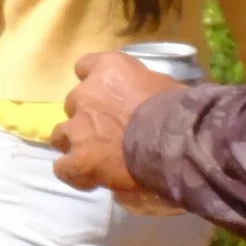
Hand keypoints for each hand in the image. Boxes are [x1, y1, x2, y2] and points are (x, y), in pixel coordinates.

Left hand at [52, 50, 178, 197]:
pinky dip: (74, 173)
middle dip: (89, 116)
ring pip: (61, 134)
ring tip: (96, 157)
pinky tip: (89, 179)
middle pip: (75, 103)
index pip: (86, 66)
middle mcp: (85, 94)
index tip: (107, 95)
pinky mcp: (79, 159)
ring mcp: (78, 128)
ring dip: (76, 143)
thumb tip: (151, 104)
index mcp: (109, 69)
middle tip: (111, 132)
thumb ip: (146, 91)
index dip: (95, 83)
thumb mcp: (166, 87)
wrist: (179, 142)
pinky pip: (64, 168)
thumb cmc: (183, 111)